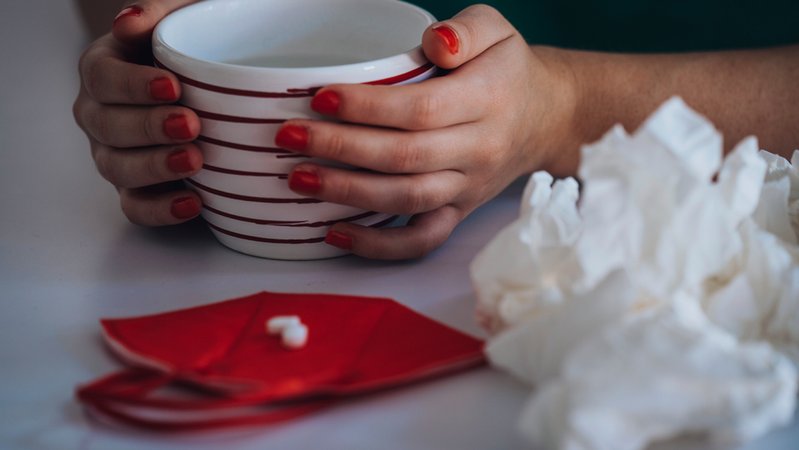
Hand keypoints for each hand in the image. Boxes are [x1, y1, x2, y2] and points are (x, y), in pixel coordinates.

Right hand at [73, 0, 203, 225]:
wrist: (217, 84)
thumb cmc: (197, 47)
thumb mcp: (183, 17)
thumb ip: (157, 12)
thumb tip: (128, 22)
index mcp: (104, 70)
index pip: (102, 78)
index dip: (133, 85)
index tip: (173, 86)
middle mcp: (100, 115)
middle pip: (107, 127)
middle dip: (148, 127)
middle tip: (191, 124)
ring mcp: (115, 154)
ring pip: (118, 169)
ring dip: (155, 168)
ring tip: (195, 161)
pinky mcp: (138, 189)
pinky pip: (137, 206)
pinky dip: (161, 209)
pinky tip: (193, 202)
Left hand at [277, 5, 576, 258]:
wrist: (544, 118)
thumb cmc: (506, 69)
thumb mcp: (497, 29)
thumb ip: (466, 29)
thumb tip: (435, 44)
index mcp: (487, 100)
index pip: (421, 110)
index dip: (368, 108)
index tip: (320, 98)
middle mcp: (478, 150)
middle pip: (405, 157)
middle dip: (342, 149)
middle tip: (289, 138)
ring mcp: (468, 187)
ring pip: (407, 198)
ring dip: (349, 193)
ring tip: (299, 180)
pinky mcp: (458, 211)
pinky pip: (422, 239)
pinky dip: (379, 245)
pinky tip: (335, 233)